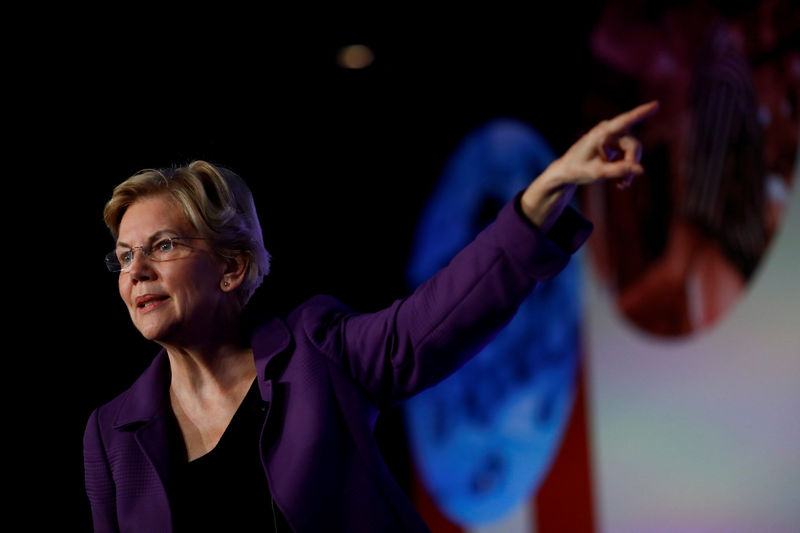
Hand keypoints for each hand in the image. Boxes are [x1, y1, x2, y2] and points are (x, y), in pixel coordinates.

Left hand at [520, 101, 658, 231]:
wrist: (566, 171)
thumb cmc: (577, 169)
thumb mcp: (597, 173)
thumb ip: (619, 171)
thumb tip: (641, 170)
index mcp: (601, 134)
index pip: (625, 121)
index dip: (641, 113)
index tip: (656, 104)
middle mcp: (608, 132)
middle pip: (634, 146)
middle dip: (632, 164)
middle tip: (625, 182)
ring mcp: (612, 137)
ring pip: (633, 151)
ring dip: (630, 169)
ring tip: (622, 184)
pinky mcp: (614, 145)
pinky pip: (629, 155)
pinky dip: (627, 169)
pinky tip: (621, 183)